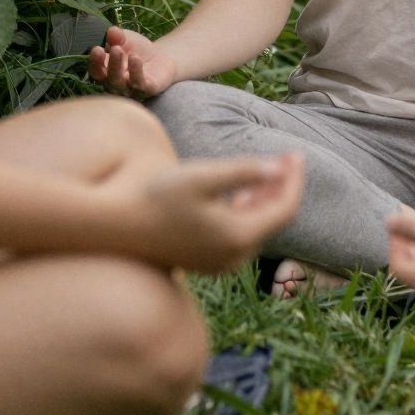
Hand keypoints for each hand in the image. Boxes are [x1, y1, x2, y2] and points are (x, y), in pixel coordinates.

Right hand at [87, 24, 176, 98]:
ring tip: (120, 50)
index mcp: (106, 71)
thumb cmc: (136, 48)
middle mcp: (115, 83)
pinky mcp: (147, 89)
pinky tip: (135, 58)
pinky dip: (136, 72)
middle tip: (114, 48)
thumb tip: (111, 31)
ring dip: (118, 68)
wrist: (160, 57)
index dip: (95, 61)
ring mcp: (130, 88)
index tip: (97, 48)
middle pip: (107, 78)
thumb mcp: (125, 38)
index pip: (96, 70)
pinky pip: (139, 84)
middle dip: (110, 63)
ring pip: (120, 84)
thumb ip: (117, 35)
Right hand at [103, 151, 304, 273]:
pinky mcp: (205, 261)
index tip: (295, 152)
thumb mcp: (204, 176)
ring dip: (266, 199)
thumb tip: (279, 169)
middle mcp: (234, 257)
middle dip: (283, 186)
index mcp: (239, 236)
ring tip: (271, 171)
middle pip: (274, 220)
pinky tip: (242, 194)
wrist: (118, 226)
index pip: (284, 208)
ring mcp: (219, 263)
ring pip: (257, 228)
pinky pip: (239, 236)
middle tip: (288, 157)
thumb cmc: (158, 196)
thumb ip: (245, 172)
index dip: (294, 178)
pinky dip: (247, 213)